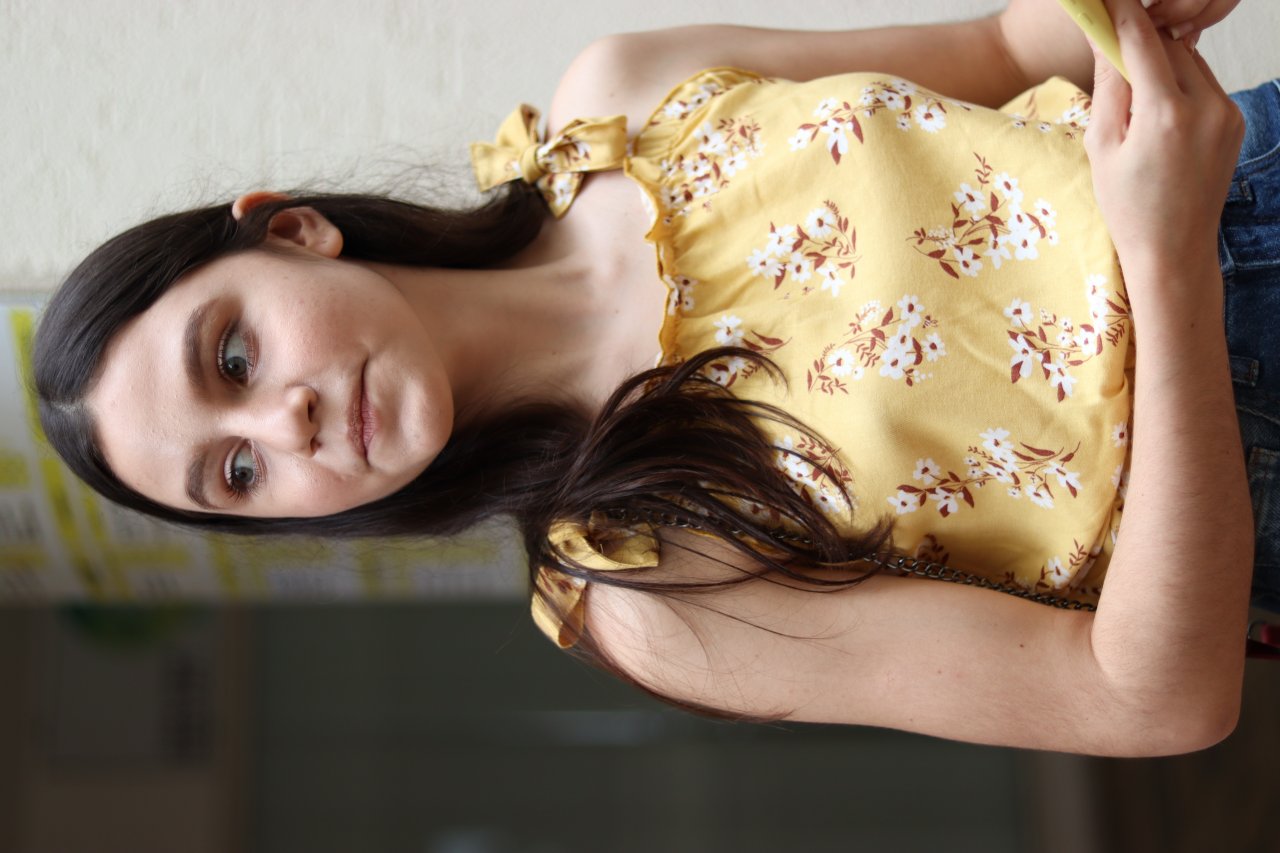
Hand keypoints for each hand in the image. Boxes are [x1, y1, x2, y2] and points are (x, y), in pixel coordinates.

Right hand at [1083, 0, 1243, 286]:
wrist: (1173, 249)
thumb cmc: (1127, 205)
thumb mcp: (1102, 147)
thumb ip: (1109, 88)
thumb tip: (1107, 41)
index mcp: (1165, 114)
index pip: (1143, 42)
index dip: (1121, 16)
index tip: (1106, 2)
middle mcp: (1206, 106)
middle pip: (1169, 47)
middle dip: (1140, 44)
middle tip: (1113, 52)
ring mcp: (1227, 112)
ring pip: (1189, 62)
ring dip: (1162, 65)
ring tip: (1136, 99)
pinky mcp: (1235, 120)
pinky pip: (1203, 85)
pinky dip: (1179, 86)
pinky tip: (1158, 115)